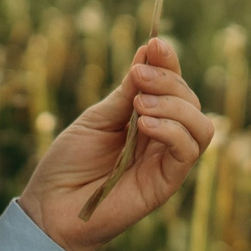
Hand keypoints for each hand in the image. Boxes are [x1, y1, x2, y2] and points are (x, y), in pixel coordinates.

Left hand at [17, 39, 215, 250]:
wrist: (49, 207)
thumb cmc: (68, 164)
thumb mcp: (97, 118)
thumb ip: (125, 94)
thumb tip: (147, 54)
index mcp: (147, 119)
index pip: (173, 87)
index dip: (169, 63)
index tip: (155, 43)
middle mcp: (163, 139)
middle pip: (191, 101)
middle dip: (169, 80)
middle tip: (138, 76)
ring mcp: (166, 162)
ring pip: (201, 125)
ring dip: (175, 106)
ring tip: (140, 104)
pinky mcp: (166, 183)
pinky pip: (189, 152)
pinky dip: (174, 131)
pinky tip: (145, 124)